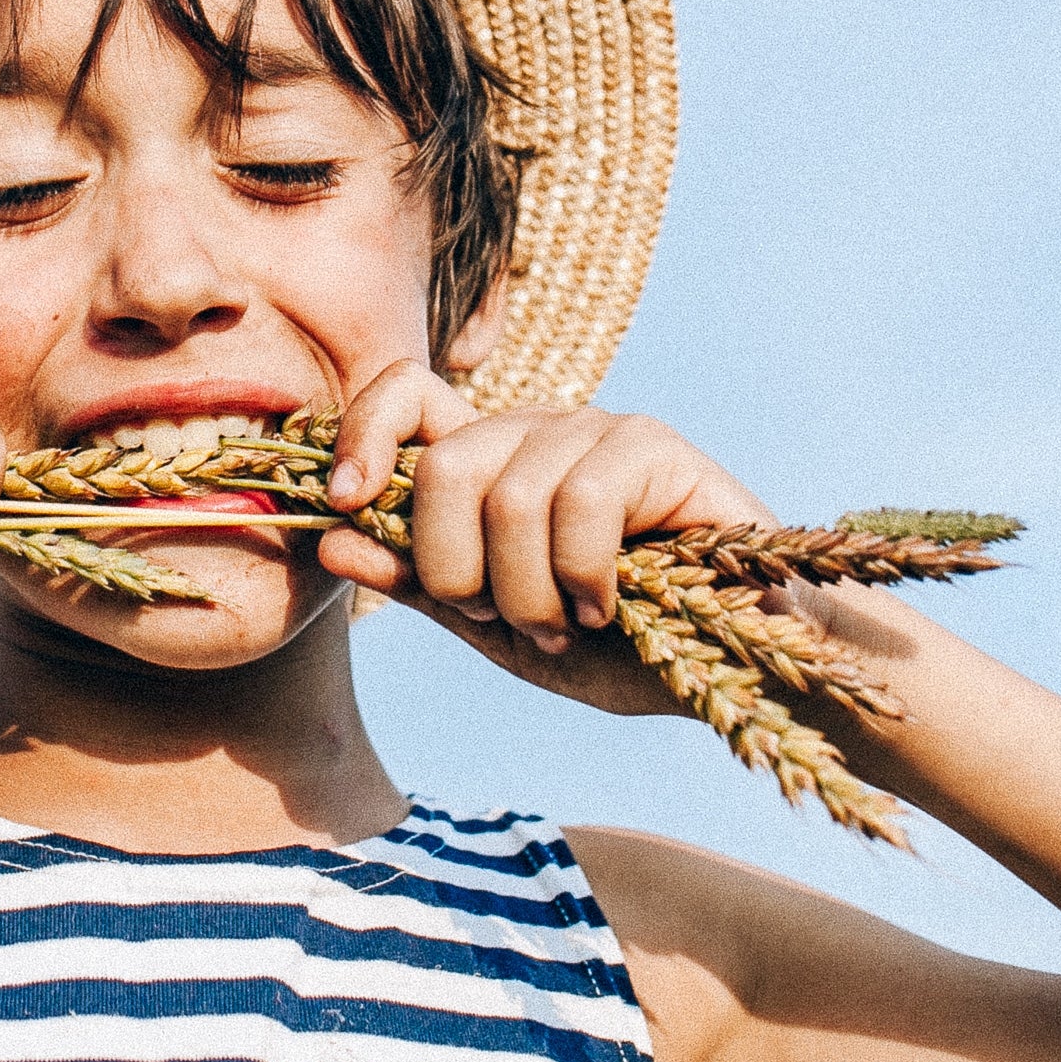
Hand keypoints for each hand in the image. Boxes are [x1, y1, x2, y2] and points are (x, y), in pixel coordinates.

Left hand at [313, 361, 778, 712]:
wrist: (732, 669)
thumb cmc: (618, 647)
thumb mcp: (499, 628)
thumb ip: (417, 584)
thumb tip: (328, 541)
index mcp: (488, 462)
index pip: (403, 392)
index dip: (361, 434)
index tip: (344, 504)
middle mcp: (535, 431)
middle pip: (442, 466)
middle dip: (455, 571)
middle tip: (506, 617)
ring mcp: (595, 429)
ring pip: (508, 497)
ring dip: (529, 594)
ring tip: (569, 626)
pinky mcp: (654, 446)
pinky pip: (580, 501)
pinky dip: (584, 578)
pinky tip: (610, 608)